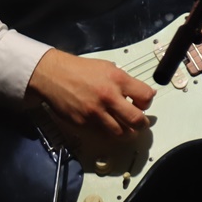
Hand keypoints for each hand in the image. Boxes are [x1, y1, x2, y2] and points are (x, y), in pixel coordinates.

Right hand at [26, 48, 153, 140]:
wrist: (53, 75)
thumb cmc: (81, 70)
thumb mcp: (108, 67)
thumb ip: (125, 82)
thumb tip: (142, 94)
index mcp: (117, 79)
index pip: (146, 96)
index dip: (147, 102)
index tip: (143, 103)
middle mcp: (108, 97)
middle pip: (136, 120)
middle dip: (142, 124)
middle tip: (140, 123)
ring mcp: (95, 113)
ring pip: (121, 133)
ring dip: (126, 132)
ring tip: (125, 127)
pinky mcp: (83, 124)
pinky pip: (102, 134)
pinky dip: (108, 132)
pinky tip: (107, 125)